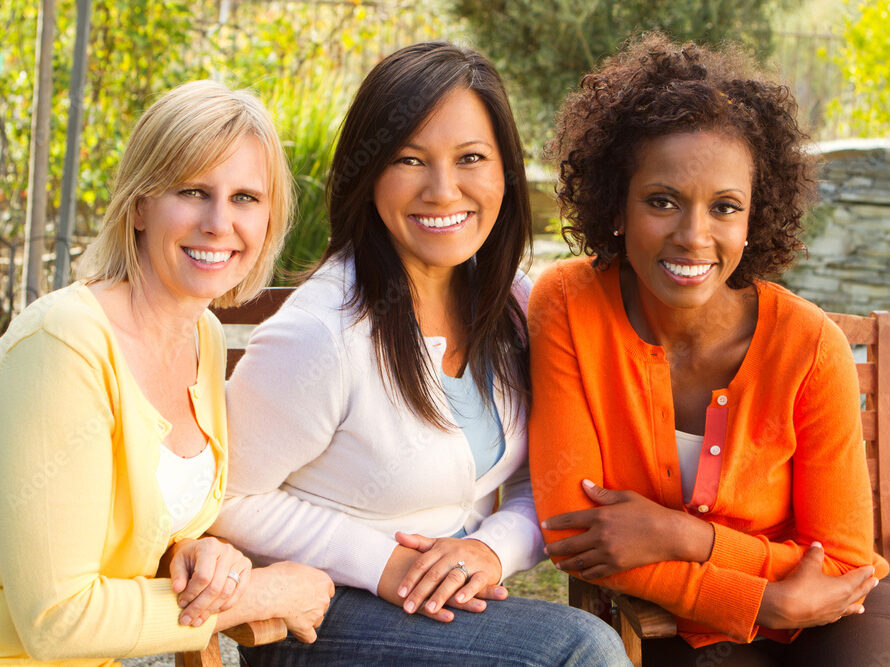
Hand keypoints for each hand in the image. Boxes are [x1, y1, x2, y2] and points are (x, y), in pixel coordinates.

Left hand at [166, 537, 251, 626]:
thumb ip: (177, 576)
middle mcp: (227, 551)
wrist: (205, 551)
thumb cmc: (190, 558)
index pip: (203, 576)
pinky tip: (211, 613)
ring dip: (210, 610)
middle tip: (187, 620)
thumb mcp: (178, 563)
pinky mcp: (246, 569)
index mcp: (210, 546)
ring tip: (197, 619)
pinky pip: (237, 593)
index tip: (181, 603)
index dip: (191, 593)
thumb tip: (177, 590)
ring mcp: (239, 559)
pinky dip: (224, 606)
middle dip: (199, 606)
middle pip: (216, 586)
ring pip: (227, 592)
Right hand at [216, 561, 334, 642]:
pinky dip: (304, 635)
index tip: (308, 594)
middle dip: (312, 606)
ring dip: (308, 620)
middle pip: (322, 606)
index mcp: (324, 582)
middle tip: (296, 604)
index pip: (328, 591)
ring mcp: (316, 614)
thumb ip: (303, 575)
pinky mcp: (305, 628)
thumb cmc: (279, 575)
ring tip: (292, 616)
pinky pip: (310, 637)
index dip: (318, 593)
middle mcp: (324, 599)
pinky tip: (298, 632)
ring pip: (316, 621)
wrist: (270, 590)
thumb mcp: (295, 567)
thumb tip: (297, 578)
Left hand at [393, 532, 504, 615]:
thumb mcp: (438, 544)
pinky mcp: (484, 572)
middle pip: (434, 574)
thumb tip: (397, 535)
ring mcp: (470, 562)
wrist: (489, 549)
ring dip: (441, 594)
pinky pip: (476, 582)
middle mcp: (454, 554)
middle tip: (408, 608)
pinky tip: (459, 601)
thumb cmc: (457, 551)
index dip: (410, 579)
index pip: (422, 564)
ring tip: (430, 609)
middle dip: (420, 592)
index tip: (400, 594)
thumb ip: (417, 542)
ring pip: (453, 578)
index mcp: (440, 549)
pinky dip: (468, 591)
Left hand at [541, 479, 713, 577]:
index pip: (570, 520)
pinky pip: (595, 573)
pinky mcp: (617, 566)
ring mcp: (608, 553)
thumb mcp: (625, 497)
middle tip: (546, 549)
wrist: (670, 535)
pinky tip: (579, 573)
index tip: (544, 525)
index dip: (554, 523)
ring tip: (558, 564)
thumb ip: (601, 494)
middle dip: (555, 548)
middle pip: (569, 544)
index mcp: (600, 516)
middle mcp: (600, 535)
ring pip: (579, 561)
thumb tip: (583, 484)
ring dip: (566, 563)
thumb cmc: (648, 511)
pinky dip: (584, 574)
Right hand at [756, 542, 878, 628]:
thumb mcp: (808, 565)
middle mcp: (843, 601)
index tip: (871, 568)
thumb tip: (817, 545)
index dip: (865, 572)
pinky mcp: (823, 620)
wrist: (786, 609)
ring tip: (862, 608)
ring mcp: (834, 612)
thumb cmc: (801, 586)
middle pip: (859, 592)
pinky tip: (839, 615)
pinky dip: (842, 614)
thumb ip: (814, 554)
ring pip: (850, 608)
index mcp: (844, 587)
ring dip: (857, 605)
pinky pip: (838, 616)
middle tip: (875, 582)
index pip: (858, 577)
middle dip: (867, 586)